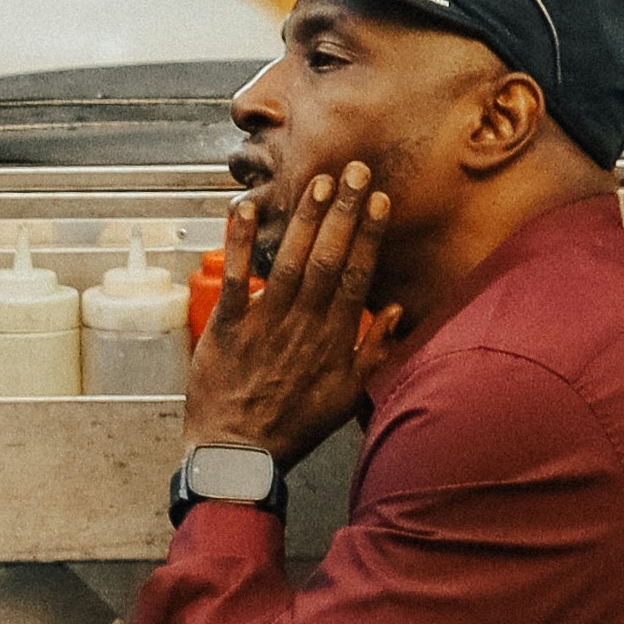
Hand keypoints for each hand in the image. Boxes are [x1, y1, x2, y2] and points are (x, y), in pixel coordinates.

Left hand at [186, 162, 399, 473]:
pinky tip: (241, 208)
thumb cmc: (292, 425)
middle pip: (328, 259)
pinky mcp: (226, 325)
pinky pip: (235, 277)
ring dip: (303, 220)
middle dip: (342, 212)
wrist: (238, 452)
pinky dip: (238, 242)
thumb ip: (374, 351)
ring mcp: (264, 323)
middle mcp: (302, 325)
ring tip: (316, 182)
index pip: (357, 277)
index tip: (378, 200)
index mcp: (333, 340)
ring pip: (289, 262)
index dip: (368, 236)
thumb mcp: (346, 395)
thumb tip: (397, 309)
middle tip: (353, 171)